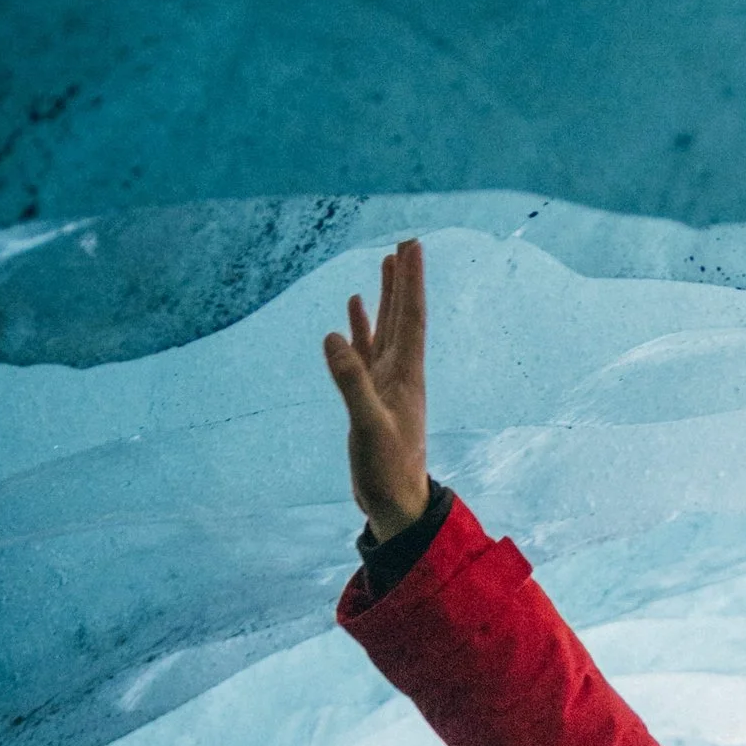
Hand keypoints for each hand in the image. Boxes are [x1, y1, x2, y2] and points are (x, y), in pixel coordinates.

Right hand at [324, 236, 429, 537]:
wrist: (395, 505)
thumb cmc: (388, 471)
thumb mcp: (368, 428)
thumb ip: (351, 383)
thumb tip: (333, 336)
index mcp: (406, 375)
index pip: (410, 317)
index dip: (410, 281)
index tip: (412, 245)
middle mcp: (400, 373)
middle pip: (403, 315)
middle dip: (404, 278)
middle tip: (405, 240)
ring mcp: (385, 383)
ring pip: (386, 329)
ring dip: (387, 296)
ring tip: (386, 262)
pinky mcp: (370, 396)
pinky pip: (365, 352)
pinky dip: (360, 329)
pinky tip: (353, 310)